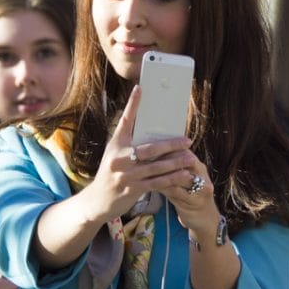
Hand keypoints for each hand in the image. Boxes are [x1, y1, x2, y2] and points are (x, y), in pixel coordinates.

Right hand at [90, 85, 193, 219]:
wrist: (97, 200)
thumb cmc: (111, 173)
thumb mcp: (114, 154)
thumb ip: (130, 143)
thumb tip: (151, 128)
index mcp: (116, 144)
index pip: (125, 120)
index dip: (133, 104)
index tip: (140, 88)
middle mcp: (119, 158)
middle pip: (150, 148)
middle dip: (172, 145)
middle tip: (188, 141)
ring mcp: (126, 175)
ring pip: (157, 167)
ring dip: (176, 163)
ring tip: (191, 159)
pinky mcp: (132, 189)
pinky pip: (157, 183)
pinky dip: (172, 179)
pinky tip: (184, 175)